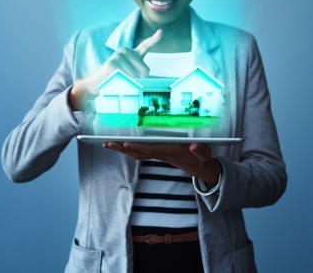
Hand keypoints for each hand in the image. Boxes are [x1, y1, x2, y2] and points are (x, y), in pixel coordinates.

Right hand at [69, 29, 162, 109]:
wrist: (97, 83)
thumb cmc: (117, 79)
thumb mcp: (130, 76)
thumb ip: (138, 76)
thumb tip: (138, 79)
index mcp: (133, 53)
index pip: (146, 45)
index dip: (154, 39)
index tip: (161, 32)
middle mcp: (126, 51)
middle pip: (144, 71)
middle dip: (139, 80)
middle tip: (126, 80)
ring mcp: (118, 55)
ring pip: (134, 76)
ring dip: (128, 83)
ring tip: (118, 80)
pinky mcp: (111, 63)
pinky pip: (125, 77)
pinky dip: (121, 83)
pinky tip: (114, 80)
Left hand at [103, 142, 219, 184]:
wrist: (201, 169)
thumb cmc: (202, 159)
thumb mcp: (205, 154)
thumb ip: (200, 151)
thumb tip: (194, 146)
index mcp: (170, 152)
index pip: (151, 149)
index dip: (138, 146)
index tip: (125, 143)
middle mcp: (161, 154)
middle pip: (138, 152)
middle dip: (122, 148)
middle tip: (107, 143)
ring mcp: (158, 155)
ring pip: (137, 153)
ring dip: (122, 149)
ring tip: (107, 144)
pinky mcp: (158, 153)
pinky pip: (140, 152)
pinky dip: (129, 148)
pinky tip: (120, 145)